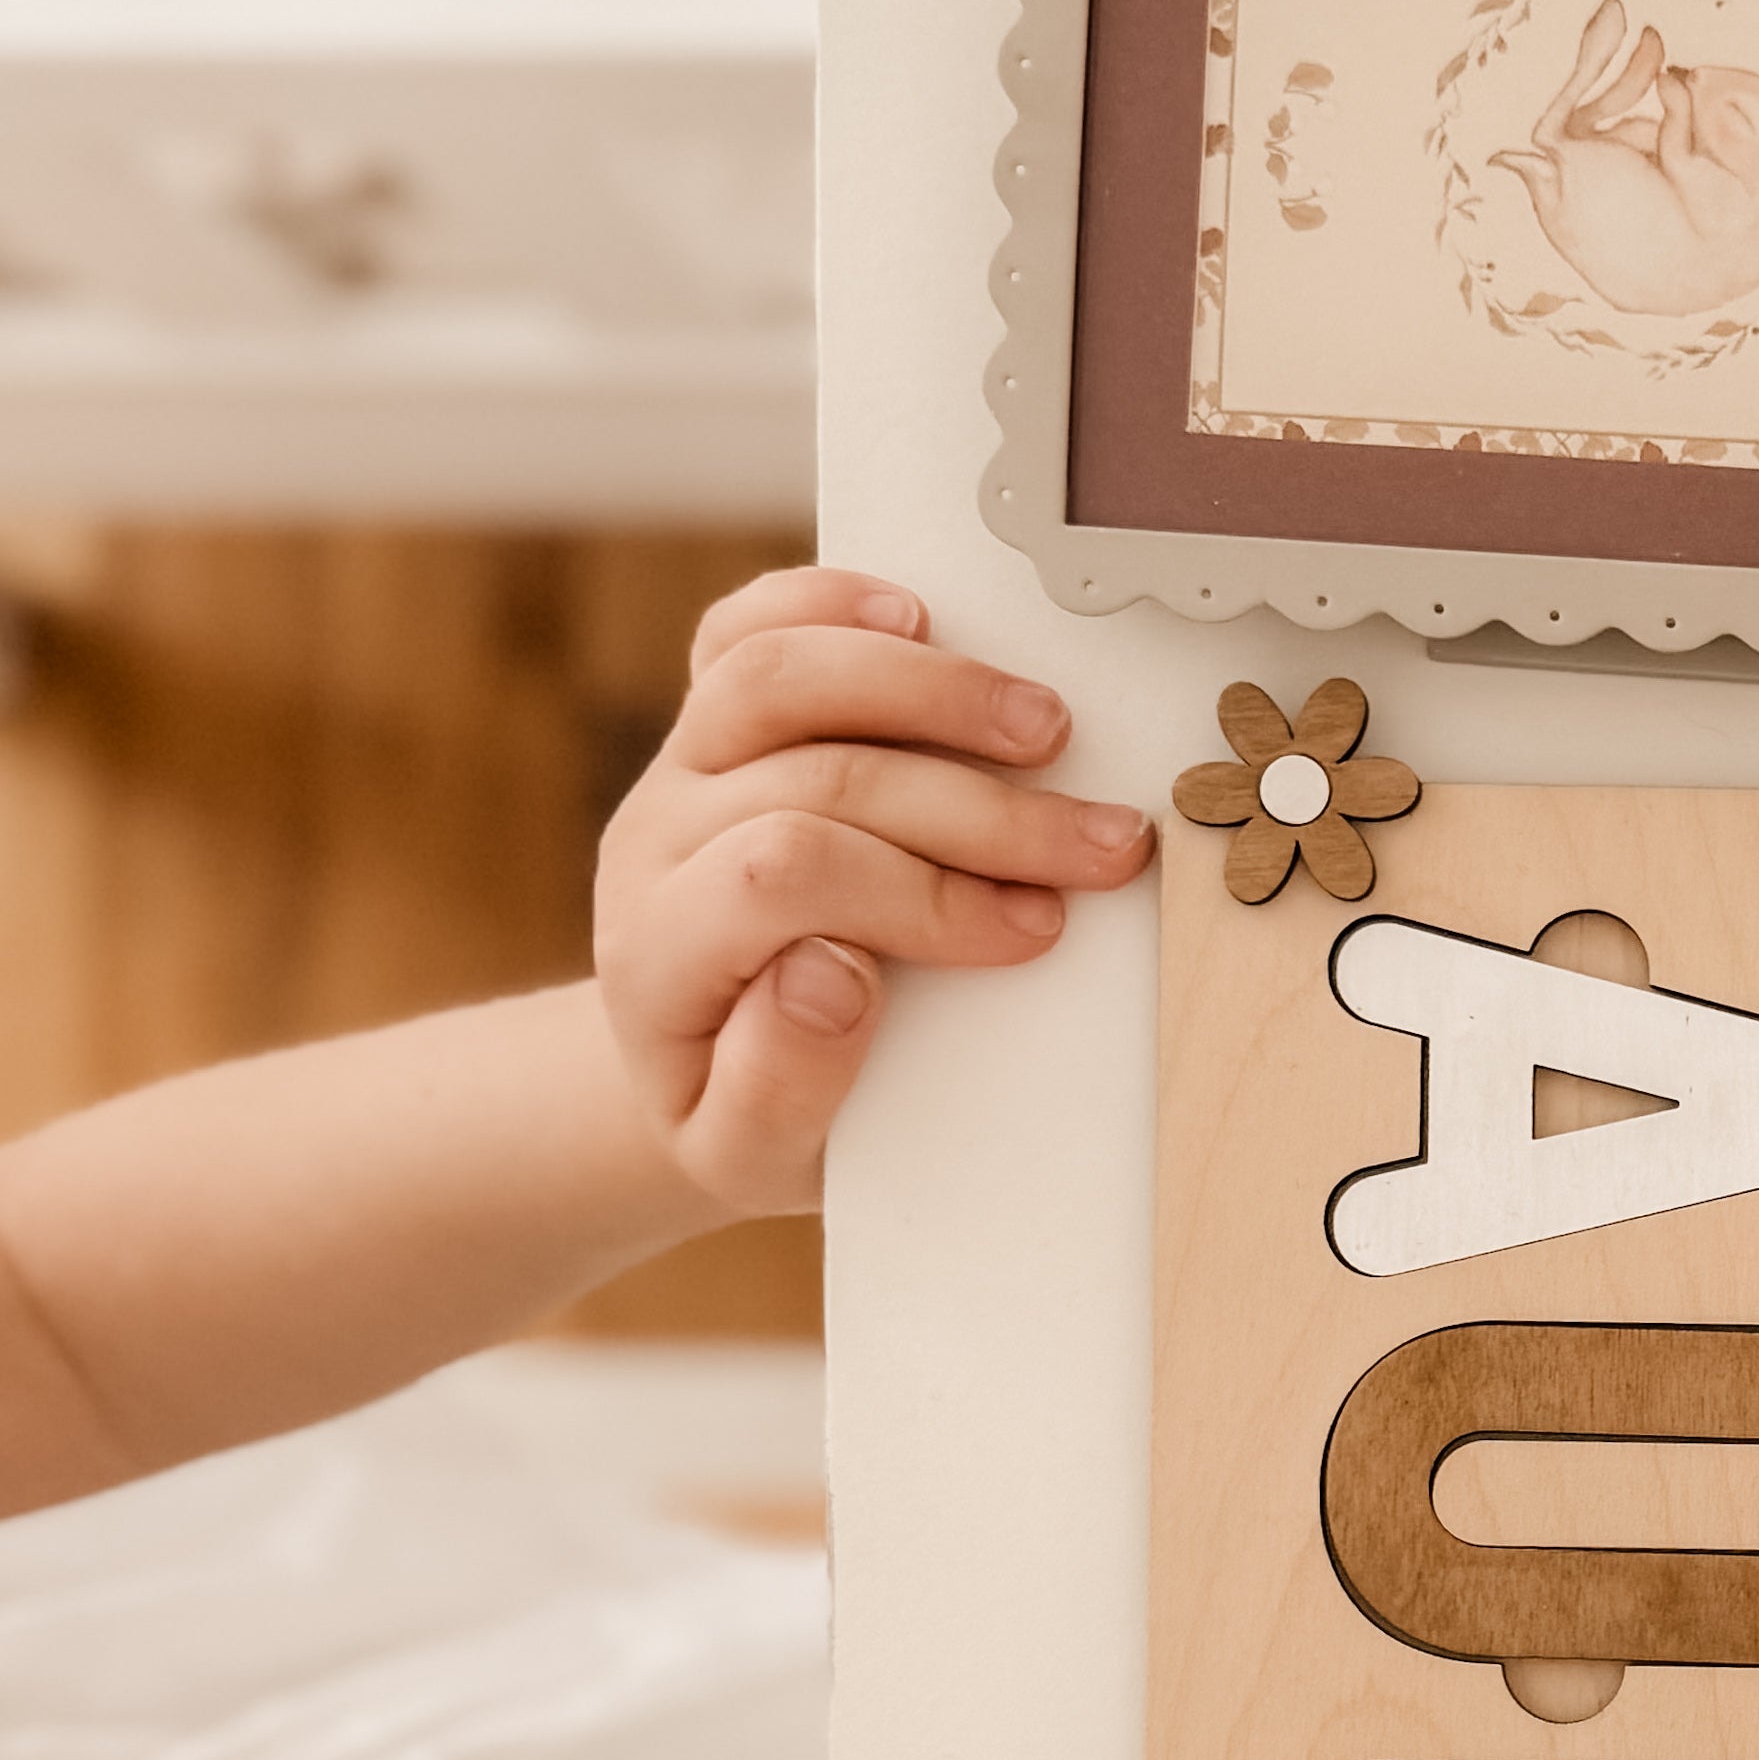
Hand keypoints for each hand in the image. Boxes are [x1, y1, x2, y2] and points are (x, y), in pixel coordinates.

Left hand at [593, 569, 1152, 1215]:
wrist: (686, 1064)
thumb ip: (780, 1089)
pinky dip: (831, 604)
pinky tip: (922, 614)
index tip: (1034, 931)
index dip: (923, 893)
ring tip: (1049, 725)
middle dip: (979, 810)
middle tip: (1101, 844)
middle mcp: (657, 841)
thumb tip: (832, 972)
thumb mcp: (751, 1155)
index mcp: (661, 954)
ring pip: (776, 676)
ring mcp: (680, 765)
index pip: (786, 881)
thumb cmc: (745, 1109)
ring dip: (930, 689)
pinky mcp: (711, 719)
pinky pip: (746, 627)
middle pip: (815, 776)